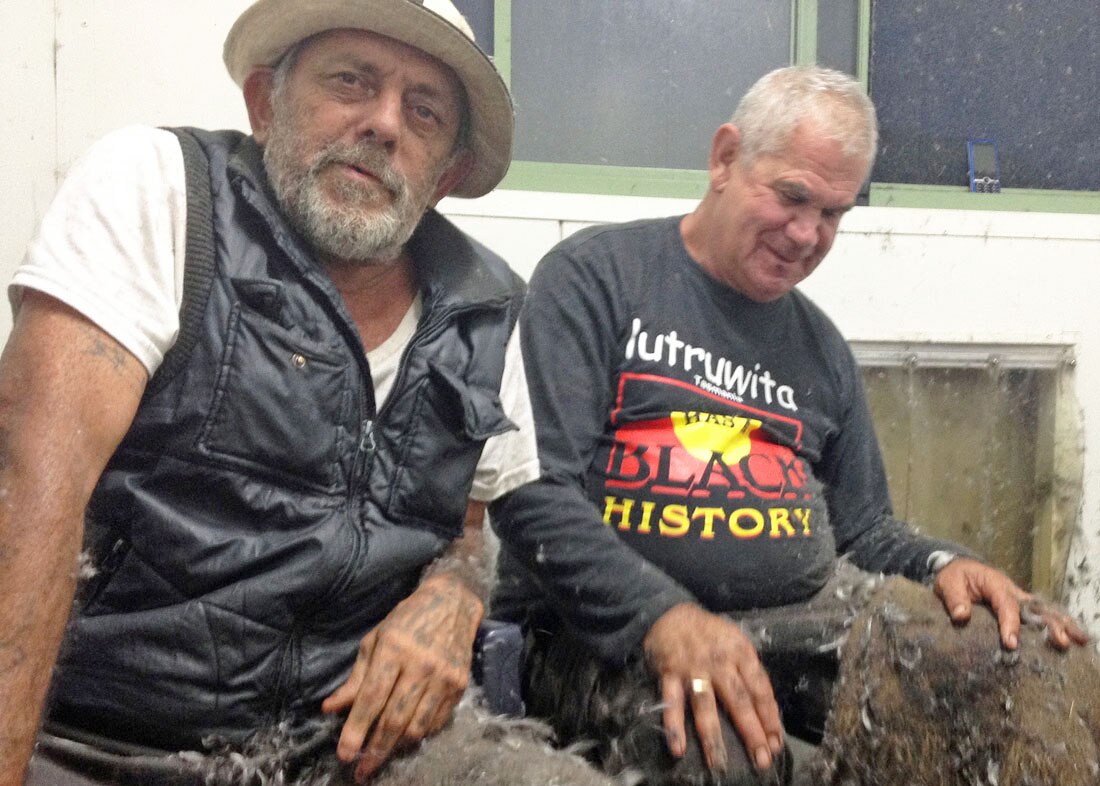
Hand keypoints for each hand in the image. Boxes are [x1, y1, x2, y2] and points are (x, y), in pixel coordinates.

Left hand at [321, 574, 482, 781]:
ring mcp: (444, 677)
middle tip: (361, 771)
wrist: (453, 603)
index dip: (356, 729)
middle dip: (375, 750)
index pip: (372, 698)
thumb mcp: (374, 640)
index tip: (343, 754)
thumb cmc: (407, 619)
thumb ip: (355, 678)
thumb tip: (330, 709)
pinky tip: (407, 735)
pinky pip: (437, 722)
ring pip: (418, 727)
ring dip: (397, 747)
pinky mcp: (460, 685)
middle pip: (395, 719)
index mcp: (394, 649)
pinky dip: (420, 734)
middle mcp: (421, 665)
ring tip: (382, 754)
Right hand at [643, 603, 782, 774]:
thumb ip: (749, 672)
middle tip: (761, 758)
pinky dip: (674, 726)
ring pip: (705, 706)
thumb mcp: (736, 642)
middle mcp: (718, 662)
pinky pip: (672, 703)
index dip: (769, 717)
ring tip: (720, 764)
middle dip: (751, 732)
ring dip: (713, 737)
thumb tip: (766, 710)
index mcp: (740, 653)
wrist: (670, 612)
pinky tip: (678, 749)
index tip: (776, 742)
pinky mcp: (669, 674)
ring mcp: (692, 669)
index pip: (760, 689)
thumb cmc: (709, 632)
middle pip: (738, 701)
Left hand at [933, 557, 1087, 650]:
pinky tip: (1072, 636)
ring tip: (1079, 640)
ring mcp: (1019, 598)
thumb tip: (962, 616)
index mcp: (995, 584)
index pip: (1005, 605)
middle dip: (1050, 624)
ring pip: (1045, 610)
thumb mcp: (947, 584)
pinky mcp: (1021, 606)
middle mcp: (1012, 591)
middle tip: (1063, 642)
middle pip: (1035, 607)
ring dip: (1062, 624)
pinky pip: (1042, 614)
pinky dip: (1057, 623)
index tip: (1011, 643)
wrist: (958, 568)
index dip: (1010, 624)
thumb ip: (954, 599)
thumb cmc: (953, 576)